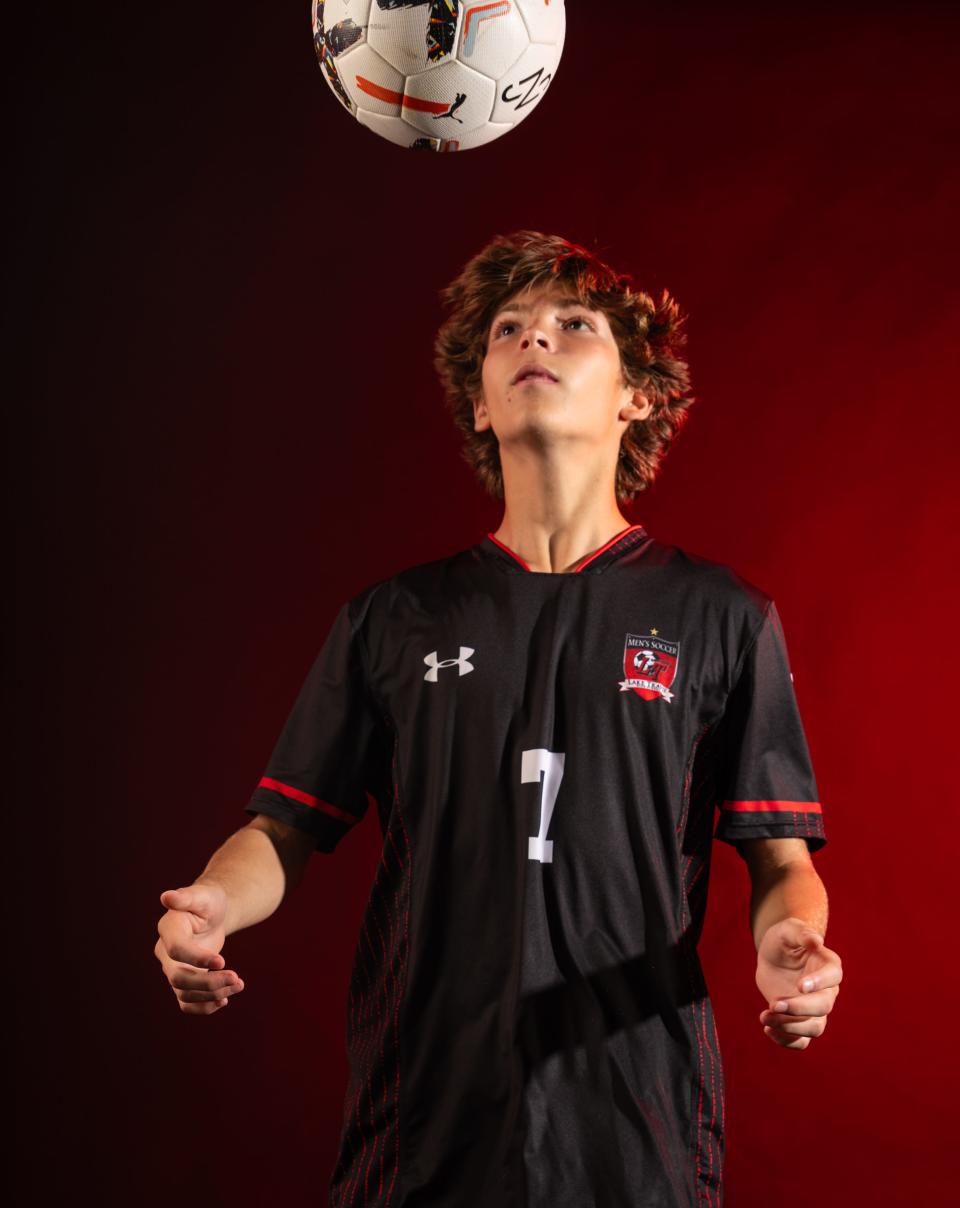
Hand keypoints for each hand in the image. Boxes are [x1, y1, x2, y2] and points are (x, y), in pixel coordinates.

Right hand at [155, 883, 244, 1015]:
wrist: (212, 914)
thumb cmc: (208, 901)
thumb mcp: (202, 895)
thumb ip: (186, 897)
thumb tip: (166, 896)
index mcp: (169, 929)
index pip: (177, 950)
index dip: (197, 959)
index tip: (222, 961)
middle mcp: (165, 952)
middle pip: (178, 978)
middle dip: (208, 983)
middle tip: (236, 978)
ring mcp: (173, 968)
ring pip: (184, 994)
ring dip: (212, 995)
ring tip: (238, 985)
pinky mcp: (184, 980)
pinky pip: (187, 1002)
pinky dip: (204, 1007)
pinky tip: (224, 1001)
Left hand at [754, 917, 841, 1049]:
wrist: (774, 956)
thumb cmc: (784, 939)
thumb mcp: (788, 930)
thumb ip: (801, 933)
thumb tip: (816, 941)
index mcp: (827, 965)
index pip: (833, 976)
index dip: (820, 983)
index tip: (800, 985)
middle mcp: (827, 990)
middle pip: (824, 1007)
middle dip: (799, 1008)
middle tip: (774, 1004)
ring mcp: (815, 1009)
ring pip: (814, 1028)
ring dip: (790, 1027)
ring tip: (764, 1017)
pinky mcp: (800, 1021)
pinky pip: (801, 1041)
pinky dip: (787, 1041)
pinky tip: (768, 1028)